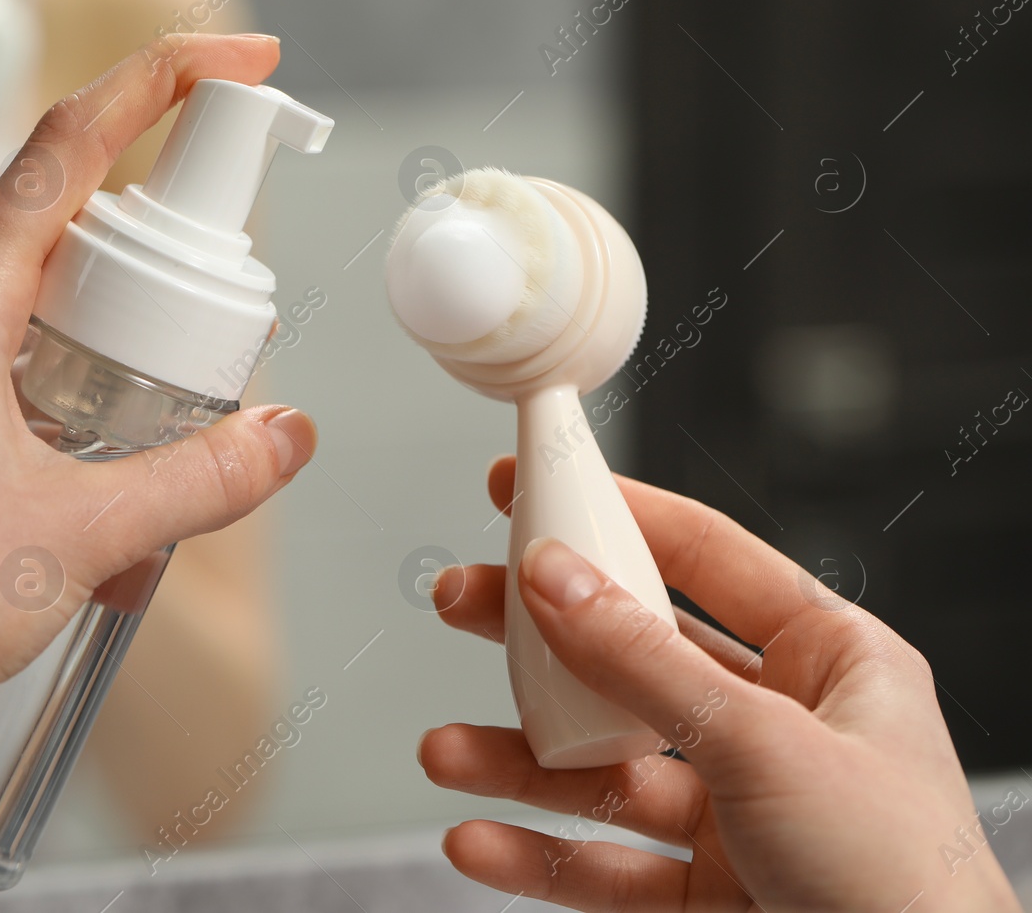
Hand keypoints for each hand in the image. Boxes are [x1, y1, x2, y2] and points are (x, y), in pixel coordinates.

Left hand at [0, 33, 314, 911]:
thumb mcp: (84, 533)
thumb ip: (199, 479)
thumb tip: (285, 434)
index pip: (67, 144)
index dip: (161, 81)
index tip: (239, 57)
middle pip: (65, 228)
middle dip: (159, 269)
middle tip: (221, 329)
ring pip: (40, 317)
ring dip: (116, 360)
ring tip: (150, 459)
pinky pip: (7, 379)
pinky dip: (71, 412)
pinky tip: (95, 508)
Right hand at [419, 456, 1021, 912]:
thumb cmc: (910, 887)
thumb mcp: (766, 744)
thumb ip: (643, 663)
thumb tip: (554, 577)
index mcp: (830, 663)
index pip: (705, 558)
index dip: (614, 514)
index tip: (533, 485)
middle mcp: (779, 730)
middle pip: (633, 659)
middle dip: (540, 639)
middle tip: (465, 602)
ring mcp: (739, 813)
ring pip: (603, 769)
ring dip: (518, 762)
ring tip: (447, 753)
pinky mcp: (705, 893)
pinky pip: (603, 864)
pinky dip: (537, 856)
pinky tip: (481, 839)